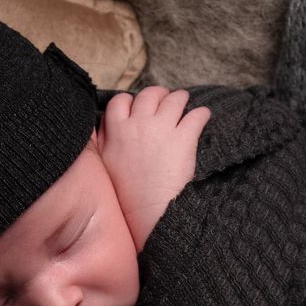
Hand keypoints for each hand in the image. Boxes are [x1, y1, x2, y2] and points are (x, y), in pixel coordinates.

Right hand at [94, 86, 210, 248]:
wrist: (147, 212)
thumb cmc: (124, 193)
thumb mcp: (103, 163)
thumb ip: (103, 140)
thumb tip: (103, 127)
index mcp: (117, 129)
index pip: (121, 100)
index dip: (131, 101)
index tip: (137, 107)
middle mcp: (140, 123)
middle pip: (149, 95)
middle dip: (158, 94)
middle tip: (164, 99)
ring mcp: (163, 128)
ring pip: (174, 99)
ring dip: (180, 98)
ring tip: (184, 101)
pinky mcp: (184, 138)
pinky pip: (197, 115)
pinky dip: (202, 113)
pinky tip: (203, 116)